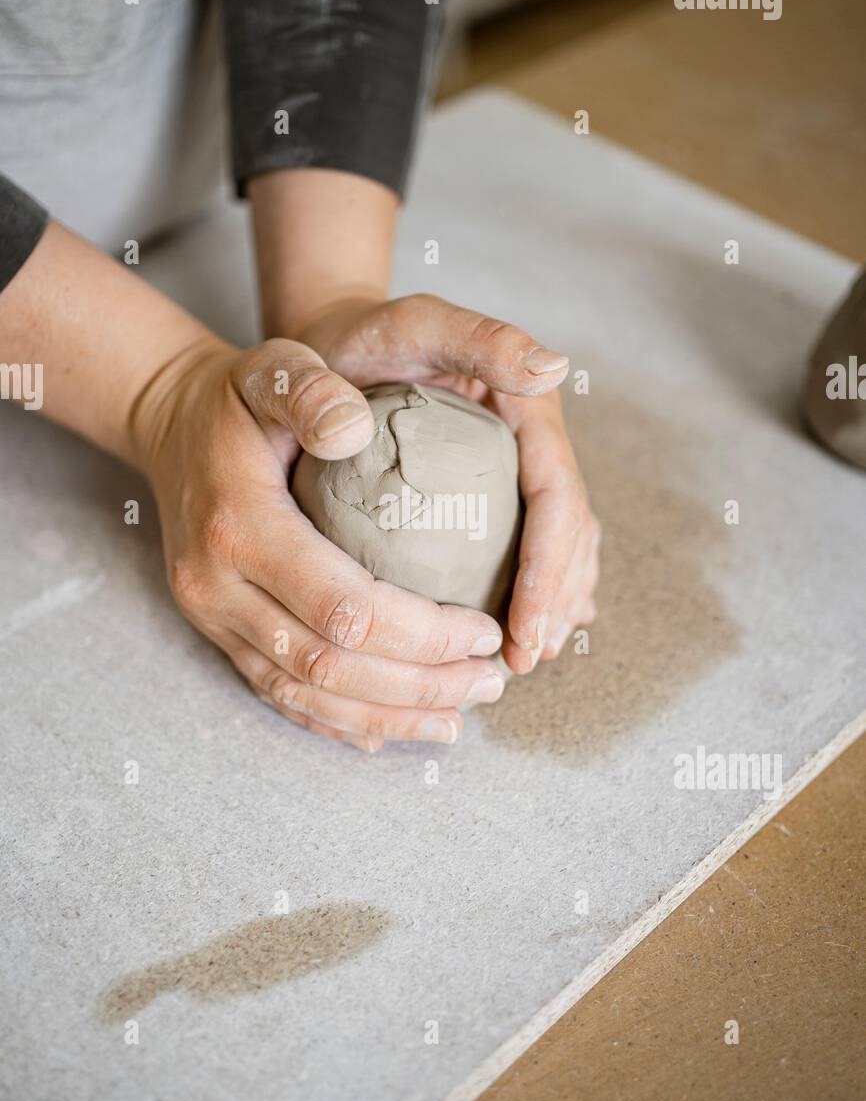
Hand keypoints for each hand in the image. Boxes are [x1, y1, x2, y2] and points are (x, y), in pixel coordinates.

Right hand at [134, 336, 508, 751]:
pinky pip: (279, 695)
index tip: (484, 629)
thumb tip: (356, 428)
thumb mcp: (275, 369)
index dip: (422, 634)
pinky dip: (340, 721)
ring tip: (459, 716)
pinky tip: (392, 731)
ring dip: (388, 715)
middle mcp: (217, 586)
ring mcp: (212, 619)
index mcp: (240, 527)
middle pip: (329, 665)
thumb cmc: (240, 394)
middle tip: (489, 681)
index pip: (345, 607)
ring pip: (305, 694)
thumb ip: (312, 392)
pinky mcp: (218, 634)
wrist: (171, 423)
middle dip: (419, 684)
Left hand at [294, 294, 600, 675]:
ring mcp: (517, 470)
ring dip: (550, 606)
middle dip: (555, 602)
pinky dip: (527, 594)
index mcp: (530, 411)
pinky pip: (526, 548)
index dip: (549, 570)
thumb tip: (554, 367)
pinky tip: (509, 635)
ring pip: (558, 547)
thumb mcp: (419, 324)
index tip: (524, 630)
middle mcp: (534, 444)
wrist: (336, 339)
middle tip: (524, 660)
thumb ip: (482, 339)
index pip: (557, 500)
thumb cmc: (367, 335)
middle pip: (569, 533)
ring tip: (524, 657)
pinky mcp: (493, 489)